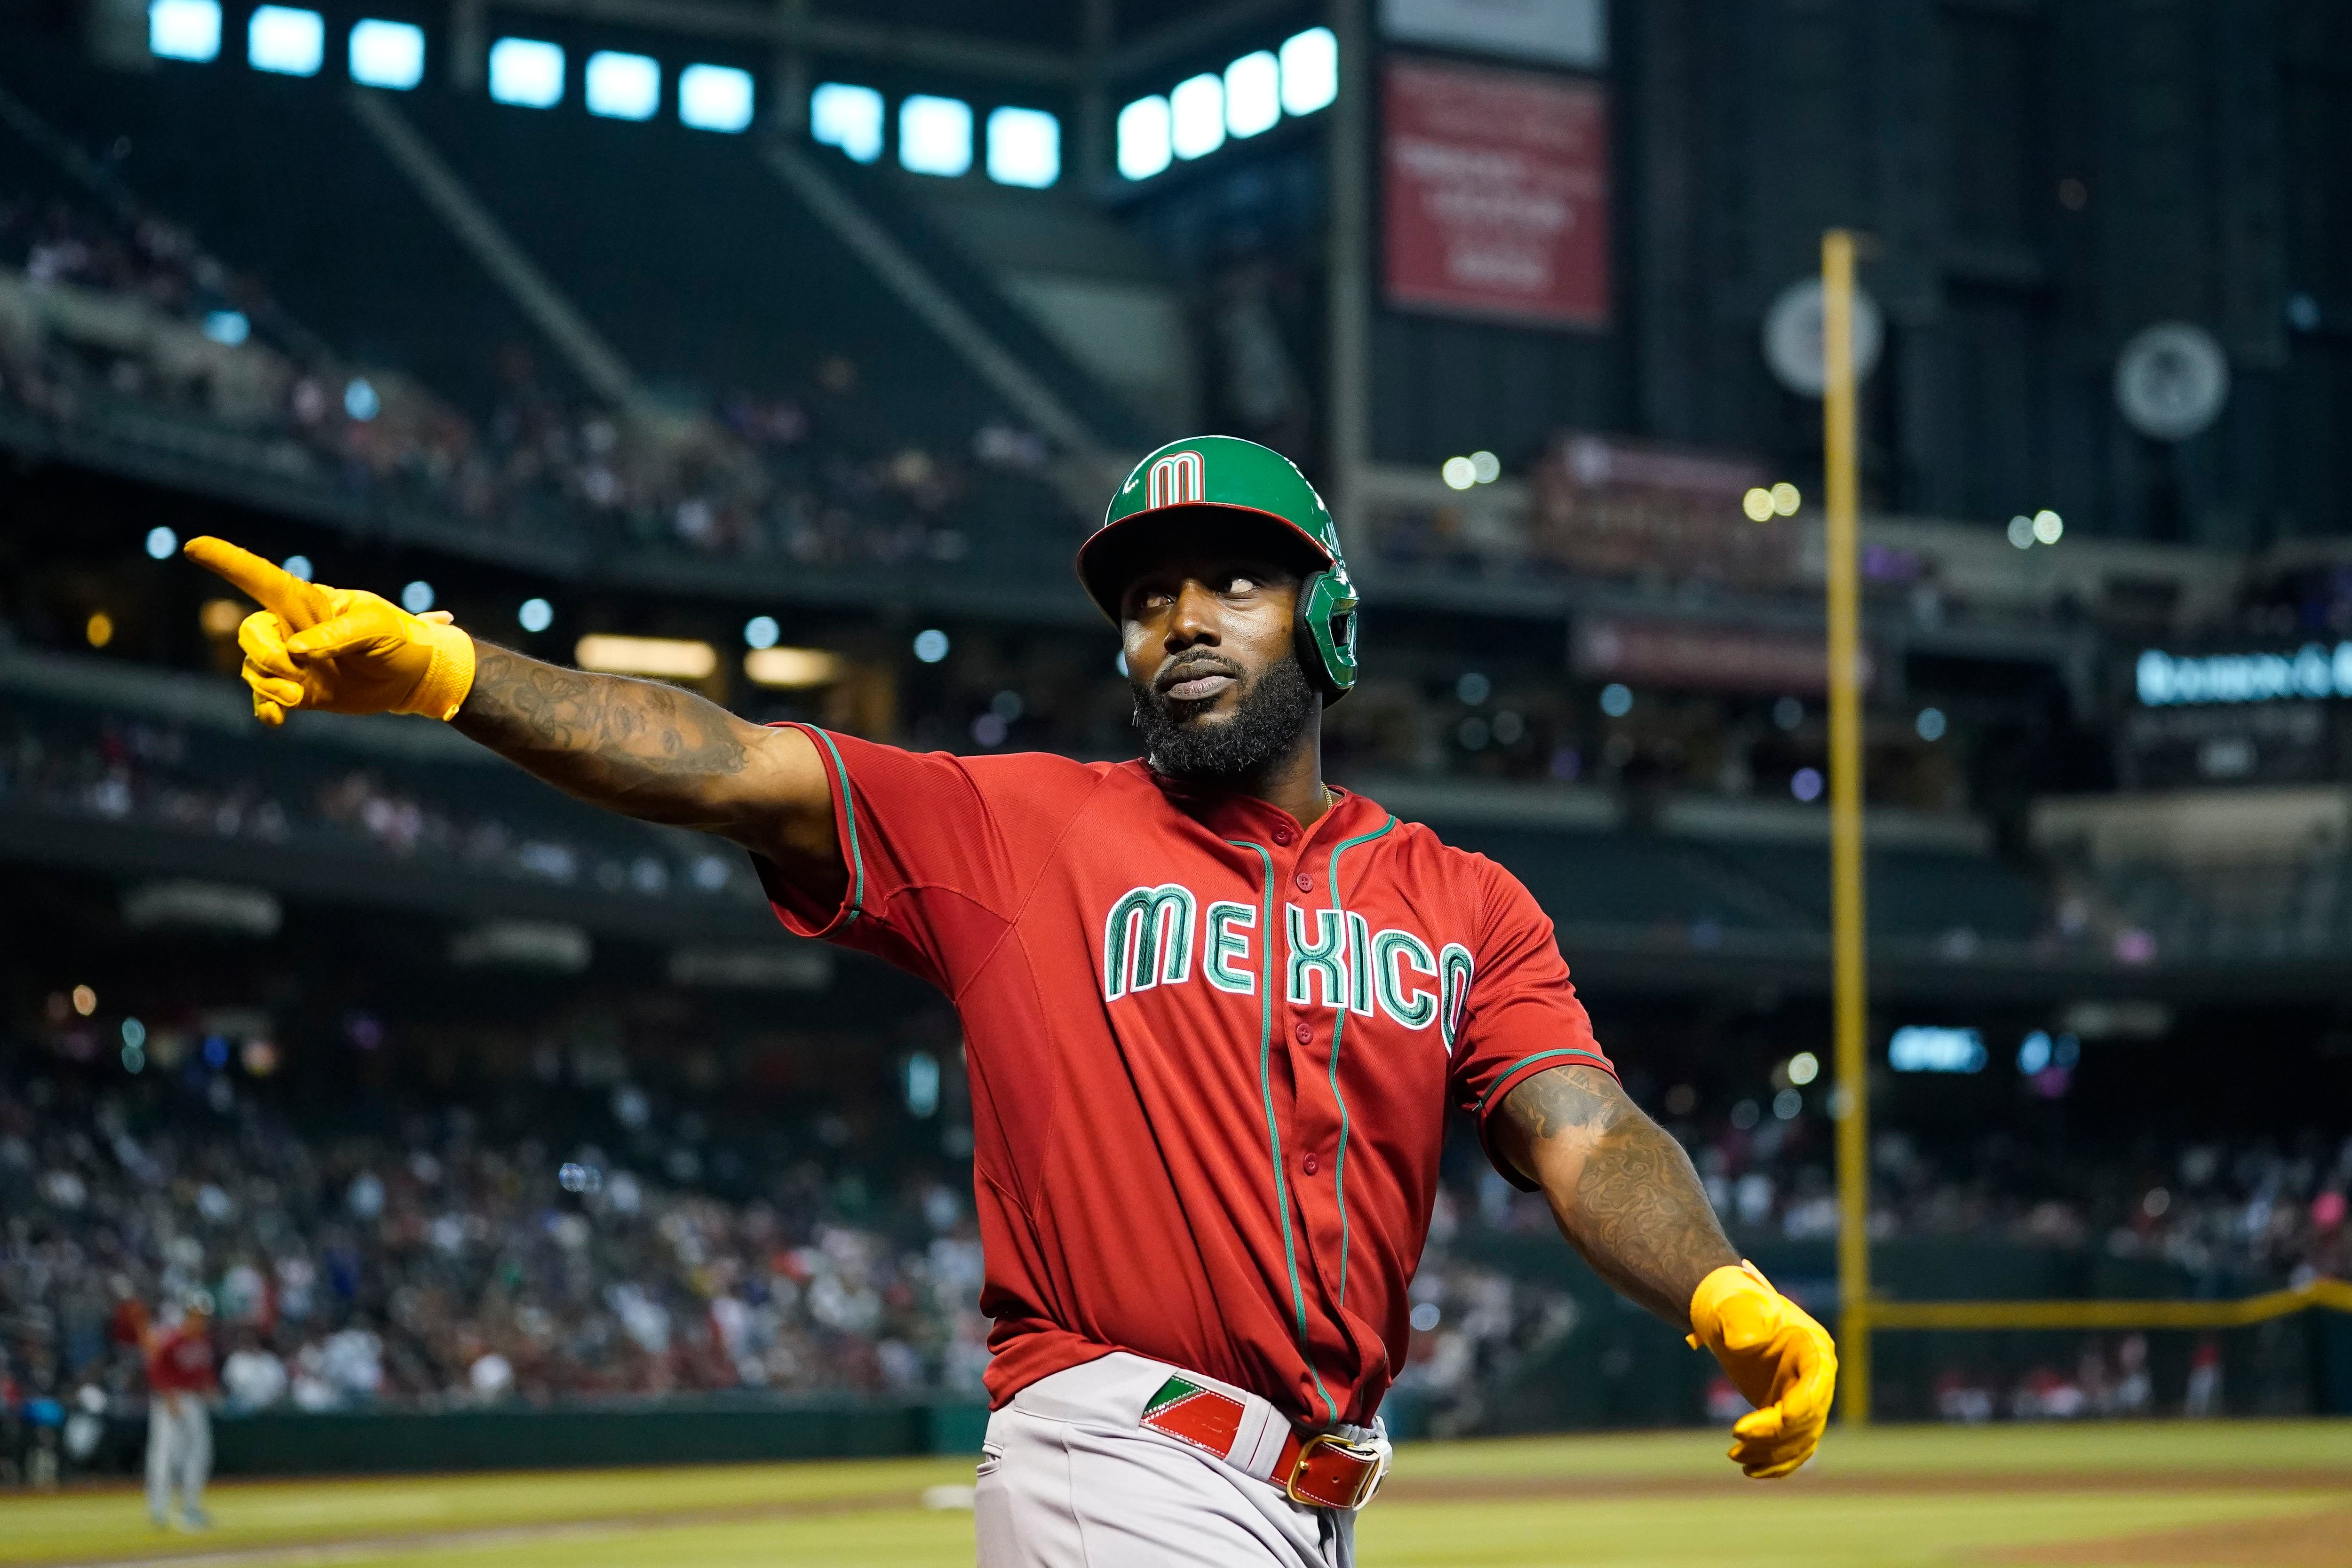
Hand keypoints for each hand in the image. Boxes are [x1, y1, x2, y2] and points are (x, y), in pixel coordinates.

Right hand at [184, 537, 475, 724]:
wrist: (414, 677)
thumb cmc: (401, 641)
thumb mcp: (378, 630)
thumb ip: (338, 634)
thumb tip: (297, 649)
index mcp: (310, 602)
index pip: (262, 578)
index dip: (228, 562)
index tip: (194, 546)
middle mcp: (292, 628)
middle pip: (251, 633)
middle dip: (263, 653)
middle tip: (293, 669)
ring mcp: (292, 660)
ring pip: (253, 667)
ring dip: (269, 686)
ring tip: (298, 700)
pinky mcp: (297, 688)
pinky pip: (265, 697)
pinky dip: (265, 707)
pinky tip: (276, 721)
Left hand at [1687, 1261, 1836, 1478]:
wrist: (1728, 1313)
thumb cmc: (1734, 1305)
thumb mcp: (1737, 1307)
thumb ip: (1742, 1320)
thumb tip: (1743, 1344)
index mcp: (1815, 1349)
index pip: (1813, 1391)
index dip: (1789, 1414)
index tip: (1746, 1428)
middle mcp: (1819, 1377)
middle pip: (1807, 1420)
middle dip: (1773, 1437)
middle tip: (1735, 1441)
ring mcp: (1807, 1395)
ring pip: (1801, 1439)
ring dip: (1771, 1454)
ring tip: (1736, 1458)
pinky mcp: (1791, 1409)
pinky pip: (1795, 1444)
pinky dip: (1778, 1462)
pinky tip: (1751, 1471)